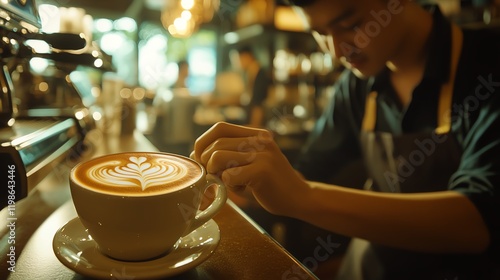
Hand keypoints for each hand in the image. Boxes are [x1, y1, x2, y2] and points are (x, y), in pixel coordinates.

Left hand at [193, 122, 309, 216]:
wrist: (299, 198)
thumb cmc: (268, 185)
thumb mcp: (249, 164)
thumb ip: (228, 156)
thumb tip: (195, 155)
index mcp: (256, 134)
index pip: (219, 128)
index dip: (203, 142)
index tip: (201, 159)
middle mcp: (259, 139)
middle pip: (215, 144)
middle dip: (206, 163)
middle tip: (214, 177)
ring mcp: (262, 153)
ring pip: (218, 157)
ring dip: (217, 174)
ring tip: (231, 182)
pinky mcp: (262, 170)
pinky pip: (228, 176)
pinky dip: (230, 186)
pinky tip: (244, 189)